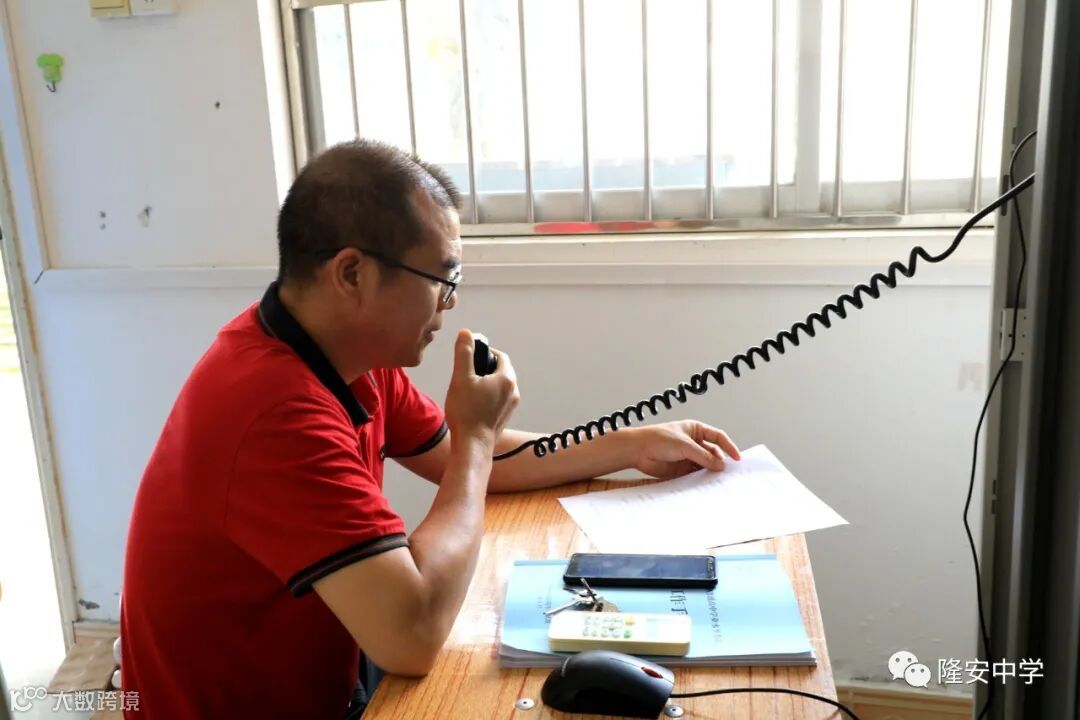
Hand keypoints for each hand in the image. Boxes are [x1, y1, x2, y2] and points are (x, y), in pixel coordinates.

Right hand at [444, 329, 519, 447]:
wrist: (472, 445)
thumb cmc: (466, 413)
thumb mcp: (461, 378)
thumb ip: (464, 353)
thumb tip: (466, 333)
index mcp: (506, 378)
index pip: (500, 356)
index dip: (485, 352)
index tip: (471, 356)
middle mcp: (513, 391)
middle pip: (501, 370)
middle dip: (485, 367)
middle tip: (467, 373)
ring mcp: (511, 405)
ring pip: (500, 385)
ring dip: (486, 382)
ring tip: (468, 390)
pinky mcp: (505, 416)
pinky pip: (499, 398)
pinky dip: (488, 396)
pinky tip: (473, 404)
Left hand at [630, 420, 739, 479]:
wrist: (637, 450)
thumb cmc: (658, 439)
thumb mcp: (685, 445)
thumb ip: (704, 456)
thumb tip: (721, 465)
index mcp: (696, 430)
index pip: (718, 437)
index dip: (729, 447)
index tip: (737, 459)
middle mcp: (694, 442)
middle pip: (714, 453)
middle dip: (720, 462)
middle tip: (728, 473)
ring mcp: (688, 456)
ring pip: (706, 465)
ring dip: (711, 472)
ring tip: (719, 481)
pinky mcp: (682, 469)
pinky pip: (696, 474)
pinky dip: (701, 479)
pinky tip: (706, 484)